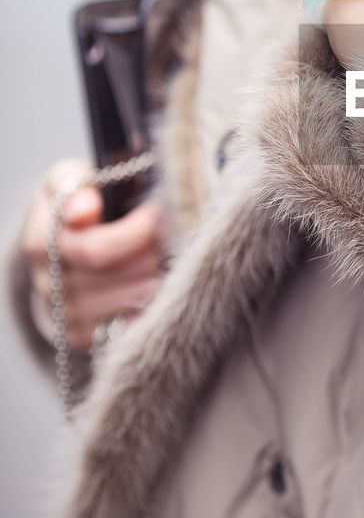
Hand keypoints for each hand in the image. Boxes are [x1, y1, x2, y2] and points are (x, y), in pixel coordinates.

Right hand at [21, 157, 166, 352]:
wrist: (64, 247)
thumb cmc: (80, 205)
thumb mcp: (70, 180)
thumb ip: (75, 185)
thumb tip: (84, 211)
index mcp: (41, 241)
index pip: (92, 249)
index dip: (134, 232)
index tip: (158, 212)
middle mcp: (47, 282)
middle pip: (115, 277)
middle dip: (151, 254)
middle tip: (169, 236)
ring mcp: (63, 313)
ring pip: (125, 303)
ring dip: (155, 279)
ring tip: (165, 259)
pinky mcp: (80, 336)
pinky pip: (124, 329)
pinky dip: (148, 308)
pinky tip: (157, 288)